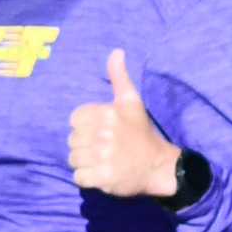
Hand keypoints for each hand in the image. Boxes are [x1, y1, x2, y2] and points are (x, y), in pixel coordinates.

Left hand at [67, 45, 185, 201]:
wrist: (158, 165)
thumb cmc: (141, 132)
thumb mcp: (132, 101)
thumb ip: (119, 77)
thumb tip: (116, 52)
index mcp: (106, 113)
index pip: (75, 120)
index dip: (85, 127)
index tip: (101, 132)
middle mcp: (103, 134)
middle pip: (73, 140)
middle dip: (85, 146)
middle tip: (104, 148)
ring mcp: (102, 157)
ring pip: (73, 159)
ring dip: (85, 163)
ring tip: (103, 161)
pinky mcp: (102, 177)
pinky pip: (79, 177)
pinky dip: (88, 179)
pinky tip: (102, 174)